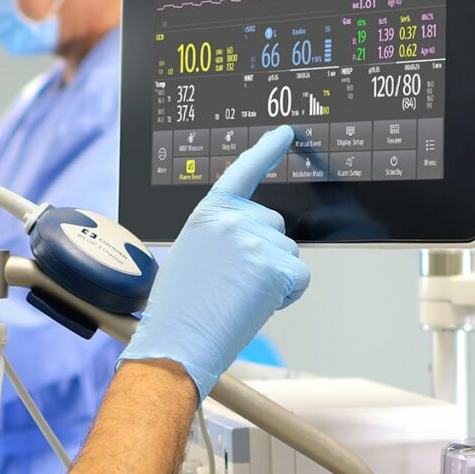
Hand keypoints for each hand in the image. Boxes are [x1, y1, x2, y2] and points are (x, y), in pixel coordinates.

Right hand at [120, 126, 311, 399]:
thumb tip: (252, 240)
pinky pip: (299, 277)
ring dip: (275, 277)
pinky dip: (286, 294)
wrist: (175, 339)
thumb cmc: (178, 308)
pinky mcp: (274, 266)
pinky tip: (256, 304)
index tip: (284, 133)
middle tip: (236, 283)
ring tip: (238, 297)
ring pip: (289, 254)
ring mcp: (254, 240)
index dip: (266, 150)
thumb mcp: (193, 254)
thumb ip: (222, 235)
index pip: (243, 171)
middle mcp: (233, 219)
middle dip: (266, 253)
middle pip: (276, 226)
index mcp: (208, 212)